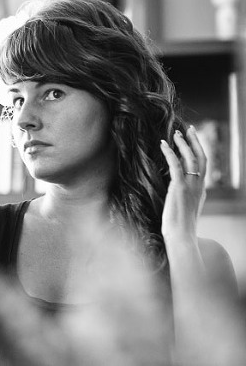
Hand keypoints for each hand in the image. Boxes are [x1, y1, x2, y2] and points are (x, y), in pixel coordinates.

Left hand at [160, 125, 206, 239]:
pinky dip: (170, 153)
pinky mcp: (180, 188)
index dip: (198, 152)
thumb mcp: (183, 210)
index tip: (192, 140)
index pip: (202, 166)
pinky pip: (176, 165)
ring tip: (175, 134)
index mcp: (201, 191)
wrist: (181, 236)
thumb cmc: (179, 227)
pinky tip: (163, 144)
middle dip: (195, 142)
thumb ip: (183, 198)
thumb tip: (175, 191)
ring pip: (191, 159)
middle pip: (201, 158)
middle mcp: (199, 187)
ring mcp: (191, 186)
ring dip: (183, 144)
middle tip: (188, 129)